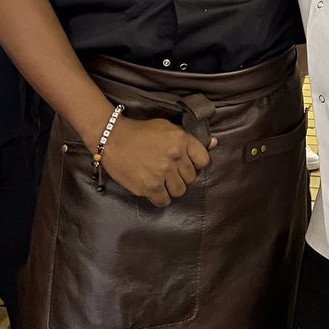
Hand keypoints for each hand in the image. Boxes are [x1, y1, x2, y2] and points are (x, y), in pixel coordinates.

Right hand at [100, 116, 214, 207]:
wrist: (113, 138)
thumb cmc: (141, 132)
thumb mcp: (167, 127)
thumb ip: (190, 139)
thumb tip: (215, 143)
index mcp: (181, 139)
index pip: (203, 160)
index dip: (195, 164)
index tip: (185, 164)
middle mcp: (174, 156)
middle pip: (191, 178)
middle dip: (181, 176)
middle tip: (169, 171)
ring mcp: (162, 172)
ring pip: (180, 191)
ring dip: (172, 188)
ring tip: (161, 180)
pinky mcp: (149, 186)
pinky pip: (164, 200)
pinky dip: (160, 197)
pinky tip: (154, 189)